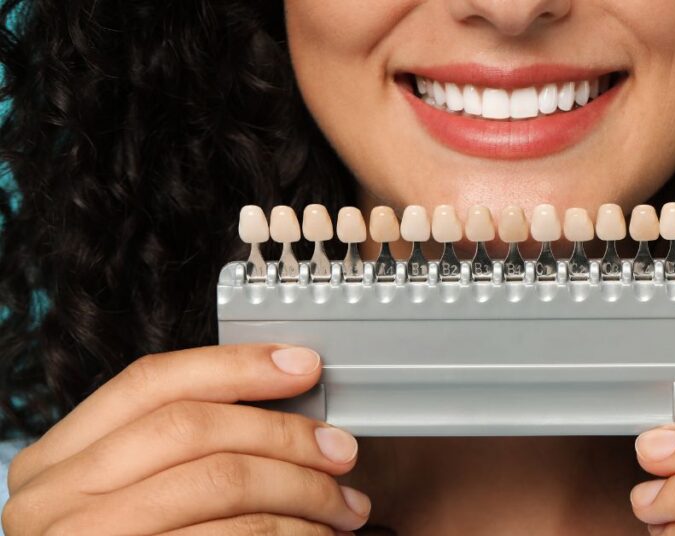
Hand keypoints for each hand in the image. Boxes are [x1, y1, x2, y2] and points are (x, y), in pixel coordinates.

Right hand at [2, 344, 370, 534]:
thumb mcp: (131, 495)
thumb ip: (183, 451)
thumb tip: (284, 408)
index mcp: (57, 462)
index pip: (151, 382)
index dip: (236, 366)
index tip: (303, 367)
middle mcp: (54, 502)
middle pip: (194, 429)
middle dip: (284, 435)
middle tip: (340, 450)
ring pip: (221, 483)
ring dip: (302, 491)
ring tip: (343, 507)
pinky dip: (288, 533)